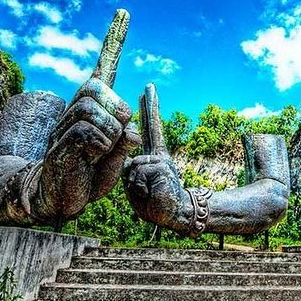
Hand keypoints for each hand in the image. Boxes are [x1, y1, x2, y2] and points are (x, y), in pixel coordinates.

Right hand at [31, 10, 141, 220]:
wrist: (57, 199)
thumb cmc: (87, 177)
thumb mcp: (115, 159)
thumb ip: (124, 143)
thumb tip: (131, 130)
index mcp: (93, 109)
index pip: (104, 68)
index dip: (114, 40)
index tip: (124, 12)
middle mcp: (75, 110)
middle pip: (97, 86)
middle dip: (116, 110)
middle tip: (116, 134)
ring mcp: (64, 125)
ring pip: (93, 109)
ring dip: (109, 134)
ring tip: (101, 152)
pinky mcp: (59, 143)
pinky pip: (87, 131)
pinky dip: (100, 146)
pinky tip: (92, 158)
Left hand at [122, 84, 192, 233]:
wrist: (173, 214)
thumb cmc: (153, 203)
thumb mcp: (136, 185)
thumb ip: (130, 169)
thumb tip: (128, 157)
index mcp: (153, 158)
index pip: (149, 131)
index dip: (148, 112)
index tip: (146, 93)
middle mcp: (159, 155)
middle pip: (152, 127)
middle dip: (150, 106)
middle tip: (149, 85)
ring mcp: (161, 160)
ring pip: (134, 163)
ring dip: (134, 183)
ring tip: (146, 192)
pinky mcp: (161, 165)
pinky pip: (138, 172)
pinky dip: (139, 187)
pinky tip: (150, 192)